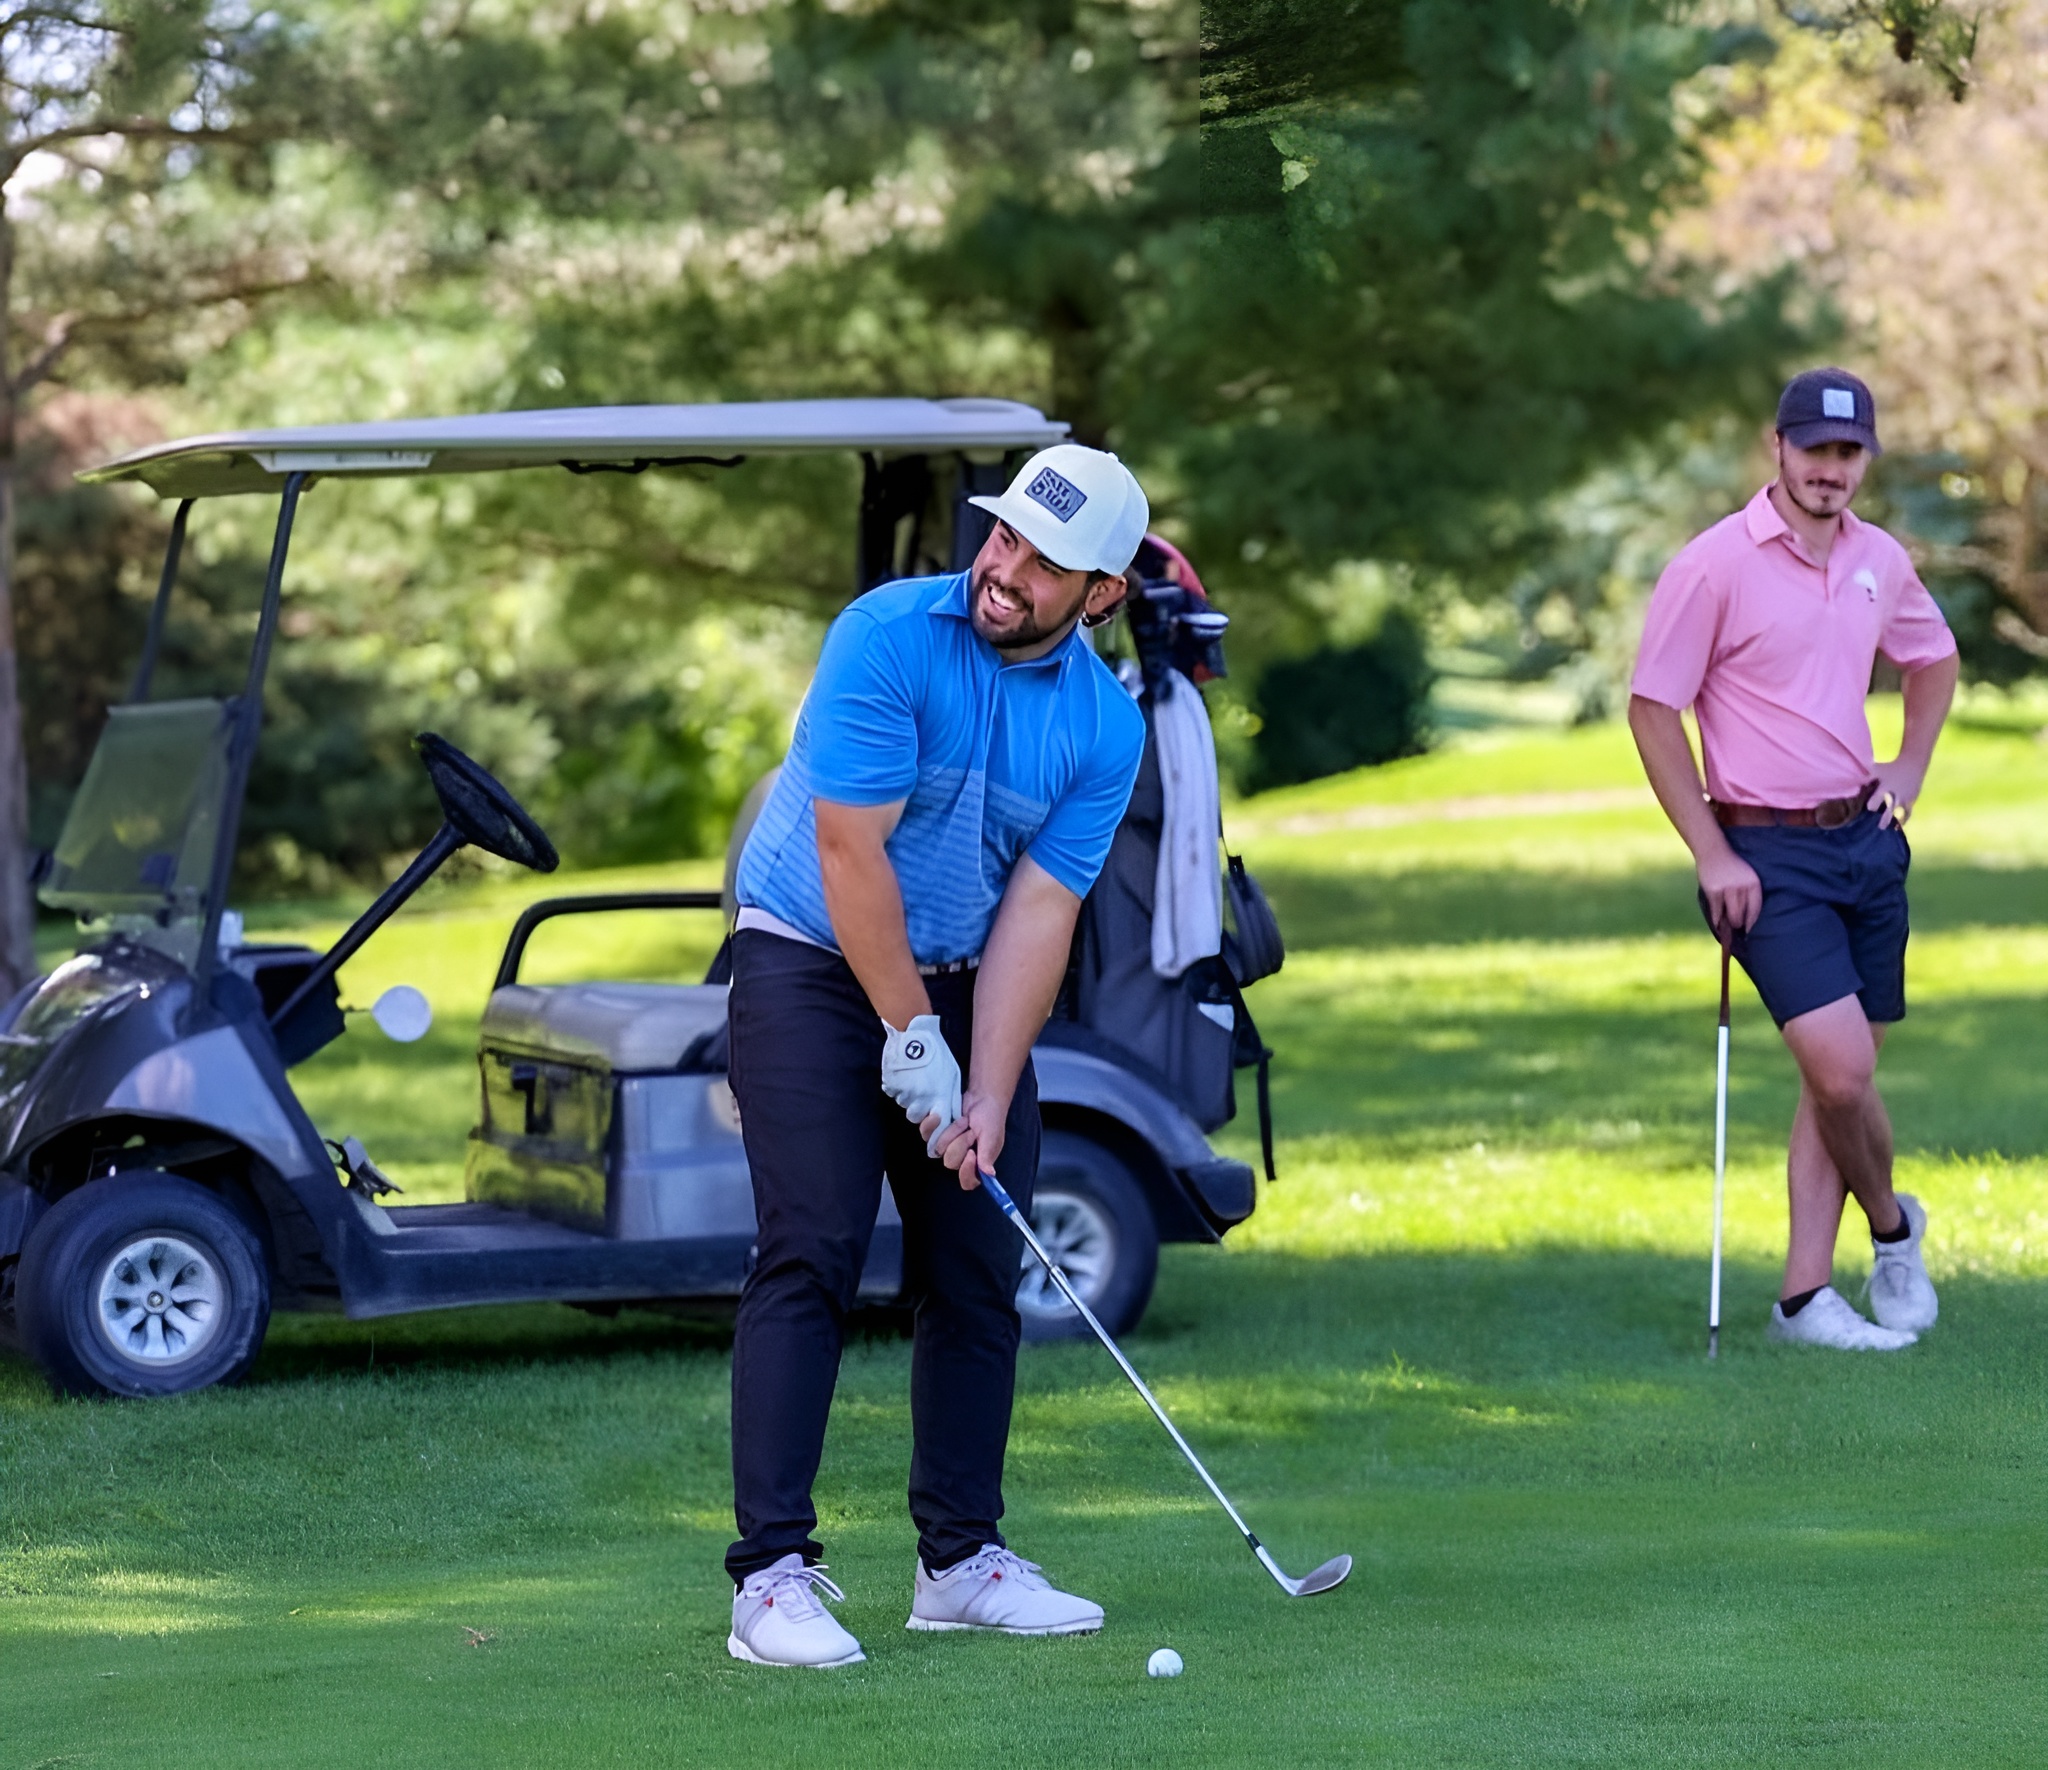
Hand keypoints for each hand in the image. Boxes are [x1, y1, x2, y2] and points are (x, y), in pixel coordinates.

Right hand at [881, 1015, 961, 1155]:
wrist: (913, 1033)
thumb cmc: (936, 1051)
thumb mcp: (951, 1073)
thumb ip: (949, 1094)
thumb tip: (947, 1109)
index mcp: (938, 1096)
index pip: (934, 1124)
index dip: (932, 1124)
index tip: (932, 1118)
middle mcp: (920, 1099)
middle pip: (915, 1117)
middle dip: (917, 1108)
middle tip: (919, 1091)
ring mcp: (903, 1093)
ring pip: (903, 1102)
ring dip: (907, 1094)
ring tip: (912, 1076)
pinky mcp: (890, 1085)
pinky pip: (893, 1091)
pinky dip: (896, 1085)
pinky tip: (903, 1072)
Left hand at [929, 1089, 1008, 1190]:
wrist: (981, 1095)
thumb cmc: (990, 1117)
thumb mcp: (992, 1136)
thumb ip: (987, 1155)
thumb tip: (989, 1174)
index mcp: (976, 1164)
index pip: (967, 1181)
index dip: (966, 1171)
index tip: (971, 1153)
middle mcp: (959, 1159)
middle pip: (950, 1162)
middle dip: (960, 1142)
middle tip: (971, 1130)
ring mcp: (945, 1146)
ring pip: (937, 1148)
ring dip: (951, 1131)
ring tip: (963, 1121)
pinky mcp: (934, 1133)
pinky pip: (926, 1133)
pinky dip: (934, 1123)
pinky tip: (943, 1115)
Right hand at [1698, 845, 1762, 934]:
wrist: (1712, 850)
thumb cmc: (1731, 865)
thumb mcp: (1746, 876)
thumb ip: (1748, 893)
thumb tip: (1746, 917)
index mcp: (1753, 883)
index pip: (1756, 908)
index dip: (1752, 922)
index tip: (1749, 931)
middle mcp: (1742, 886)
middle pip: (1742, 913)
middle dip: (1739, 924)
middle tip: (1737, 930)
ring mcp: (1727, 889)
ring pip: (1730, 914)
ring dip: (1729, 924)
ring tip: (1728, 931)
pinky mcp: (1713, 890)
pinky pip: (1716, 910)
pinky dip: (1717, 920)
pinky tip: (1717, 925)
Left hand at [1866, 759, 1926, 828]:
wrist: (1914, 763)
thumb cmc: (1892, 766)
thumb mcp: (1877, 769)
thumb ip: (1865, 776)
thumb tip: (1850, 779)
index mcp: (1886, 786)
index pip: (1877, 799)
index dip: (1872, 805)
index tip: (1869, 810)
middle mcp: (1897, 792)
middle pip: (1890, 809)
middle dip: (1885, 819)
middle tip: (1880, 827)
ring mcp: (1906, 796)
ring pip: (1902, 812)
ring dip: (1897, 821)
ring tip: (1893, 829)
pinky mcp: (1913, 798)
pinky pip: (1909, 811)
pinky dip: (1904, 818)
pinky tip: (1900, 827)